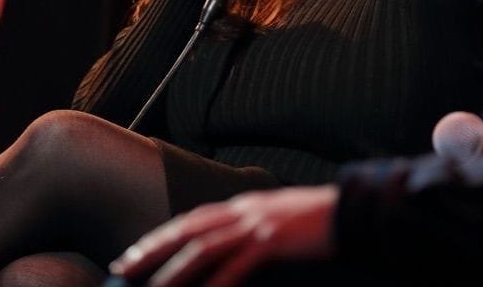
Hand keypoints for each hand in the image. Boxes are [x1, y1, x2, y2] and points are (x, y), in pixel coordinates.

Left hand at [110, 185, 337, 285]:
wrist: (358, 212)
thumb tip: (235, 253)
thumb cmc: (324, 223)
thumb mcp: (284, 221)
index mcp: (248, 204)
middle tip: (123, 269)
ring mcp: (259, 223)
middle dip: (152, 249)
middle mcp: (247, 209)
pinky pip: (235, 266)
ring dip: (172, 271)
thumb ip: (257, 232)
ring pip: (203, 248)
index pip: (193, 219)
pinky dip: (214, 284)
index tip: (134, 253)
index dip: (161, 236)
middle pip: (188, 229)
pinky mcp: (273, 241)